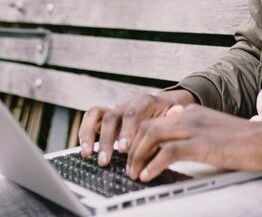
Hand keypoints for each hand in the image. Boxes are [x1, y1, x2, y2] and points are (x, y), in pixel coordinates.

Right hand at [78, 89, 195, 165]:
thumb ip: (173, 115)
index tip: (124, 149)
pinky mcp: (107, 117)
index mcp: (145, 101)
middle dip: (107, 140)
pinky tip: (84, 150)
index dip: (127, 131)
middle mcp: (127, 104)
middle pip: (112, 117)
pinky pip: (91, 118)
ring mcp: (115, 110)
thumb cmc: (169, 115)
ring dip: (90, 135)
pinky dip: (85, 132)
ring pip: (97, 116)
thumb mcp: (175, 114)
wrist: (165, 106)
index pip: (133, 114)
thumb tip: (177, 112)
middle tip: (105, 160)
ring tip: (88, 155)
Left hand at [125, 104, 261, 181]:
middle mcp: (188, 116)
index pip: (154, 121)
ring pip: (151, 136)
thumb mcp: (214, 129)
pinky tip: (148, 175)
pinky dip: (153, 164)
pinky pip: (168, 152)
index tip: (132, 155)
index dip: (139, 139)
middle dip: (133, 148)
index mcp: (191, 113)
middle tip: (129, 168)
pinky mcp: (201, 144)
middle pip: (147, 127)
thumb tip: (174, 134)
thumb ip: (194, 129)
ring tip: (134, 174)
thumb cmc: (245, 141)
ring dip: (138, 156)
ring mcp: (194, 129)